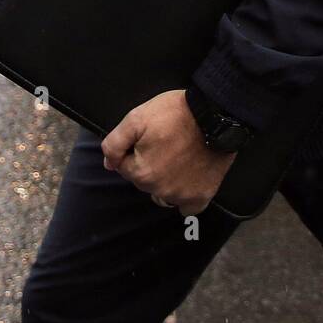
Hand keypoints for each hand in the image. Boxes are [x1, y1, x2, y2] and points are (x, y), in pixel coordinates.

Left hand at [102, 89, 237, 216]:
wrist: (214, 114)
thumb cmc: (174, 113)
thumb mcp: (136, 118)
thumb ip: (114, 143)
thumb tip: (108, 165)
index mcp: (141, 173)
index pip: (125, 167)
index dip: (134, 149)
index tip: (149, 136)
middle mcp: (159, 191)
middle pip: (144, 181)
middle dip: (148, 164)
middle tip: (164, 143)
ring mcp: (182, 196)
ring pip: (162, 195)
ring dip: (163, 182)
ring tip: (175, 159)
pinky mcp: (201, 197)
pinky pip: (187, 208)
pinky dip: (184, 198)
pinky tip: (187, 180)